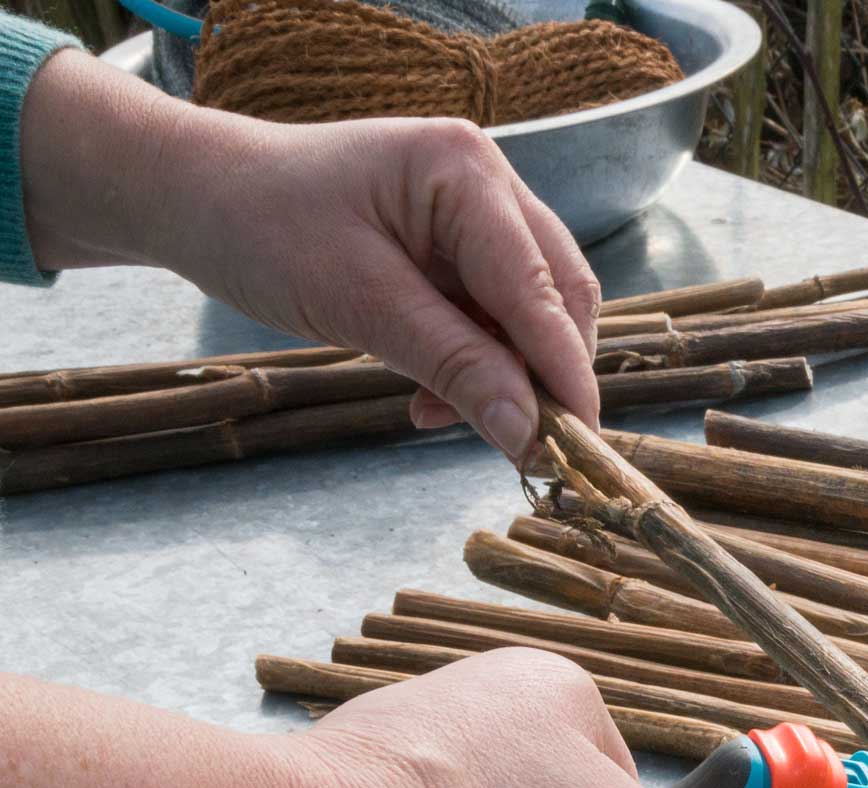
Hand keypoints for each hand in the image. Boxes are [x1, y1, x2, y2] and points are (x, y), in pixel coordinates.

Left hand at [20, 50, 600, 460]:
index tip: (579, 444)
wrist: (198, 200)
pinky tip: (429, 395)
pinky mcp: (456, 245)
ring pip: (528, 312)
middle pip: (556, 294)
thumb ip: (455, 367)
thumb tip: (528, 434)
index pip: (539, 287)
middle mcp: (485, 182)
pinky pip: (492, 316)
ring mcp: (475, 212)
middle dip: (542, 373)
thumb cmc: (261, 229)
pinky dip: (474, 363)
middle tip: (526, 445)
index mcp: (463, 171)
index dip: (564, 371)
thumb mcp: (360, 304)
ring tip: (438, 412)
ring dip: (502, 374)